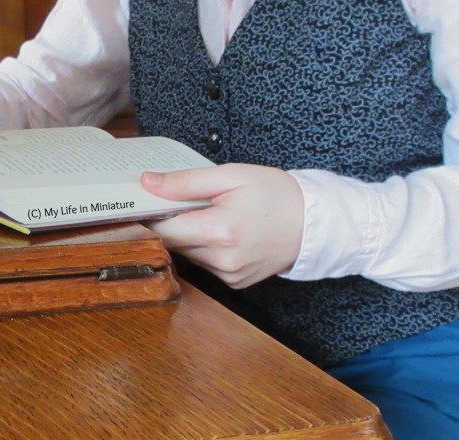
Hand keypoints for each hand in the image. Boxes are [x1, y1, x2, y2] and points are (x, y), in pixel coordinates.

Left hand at [141, 164, 304, 288]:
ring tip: (209, 215)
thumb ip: (186, 182)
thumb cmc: (275, 194)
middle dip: (172, 223)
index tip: (144, 202)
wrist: (314, 223)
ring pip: (189, 255)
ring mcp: (229, 275)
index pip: (163, 230)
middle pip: (174, 244)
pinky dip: (206, 249)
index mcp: (219, 231)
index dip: (150, 215)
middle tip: (181, 202)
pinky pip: (206, 265)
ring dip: (189, 236)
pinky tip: (223, 233)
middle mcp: (222, 260)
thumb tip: (147, 183)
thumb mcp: (231, 175)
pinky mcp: (235, 283)